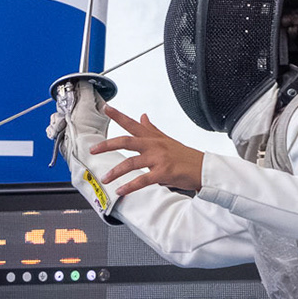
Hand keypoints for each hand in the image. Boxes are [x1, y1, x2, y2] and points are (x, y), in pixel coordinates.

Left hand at [91, 107, 205, 197]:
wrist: (204, 169)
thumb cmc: (185, 156)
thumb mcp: (167, 140)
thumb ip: (152, 129)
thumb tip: (142, 116)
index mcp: (154, 138)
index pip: (133, 124)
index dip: (118, 115)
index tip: (105, 107)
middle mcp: (154, 146)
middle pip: (127, 141)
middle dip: (108, 145)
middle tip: (93, 149)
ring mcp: (159, 159)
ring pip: (131, 162)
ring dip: (115, 171)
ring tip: (105, 178)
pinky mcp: (163, 173)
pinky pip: (142, 180)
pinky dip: (129, 186)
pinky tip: (120, 190)